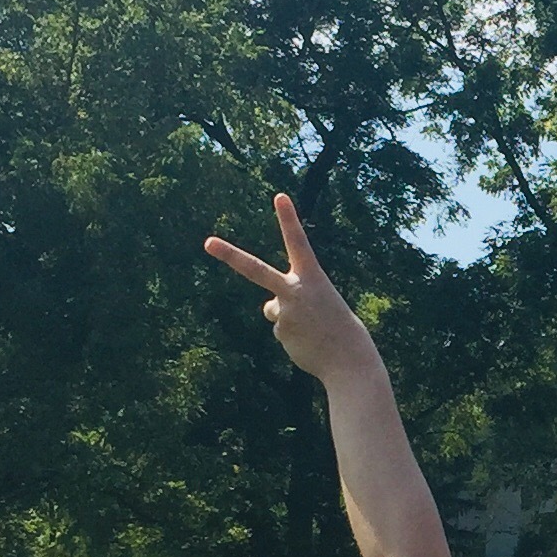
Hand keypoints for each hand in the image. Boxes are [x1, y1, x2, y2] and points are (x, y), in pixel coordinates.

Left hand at [203, 196, 378, 383]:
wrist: (349, 359)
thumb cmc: (337, 327)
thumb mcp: (318, 302)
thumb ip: (290, 298)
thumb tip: (268, 310)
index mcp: (313, 277)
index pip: (299, 242)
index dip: (289, 219)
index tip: (279, 197)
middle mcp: (295, 290)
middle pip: (255, 269)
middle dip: (230, 256)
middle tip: (207, 243)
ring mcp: (284, 311)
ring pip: (274, 309)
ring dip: (289, 319)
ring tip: (313, 330)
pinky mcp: (280, 331)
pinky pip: (280, 328)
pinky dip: (292, 335)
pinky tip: (307, 342)